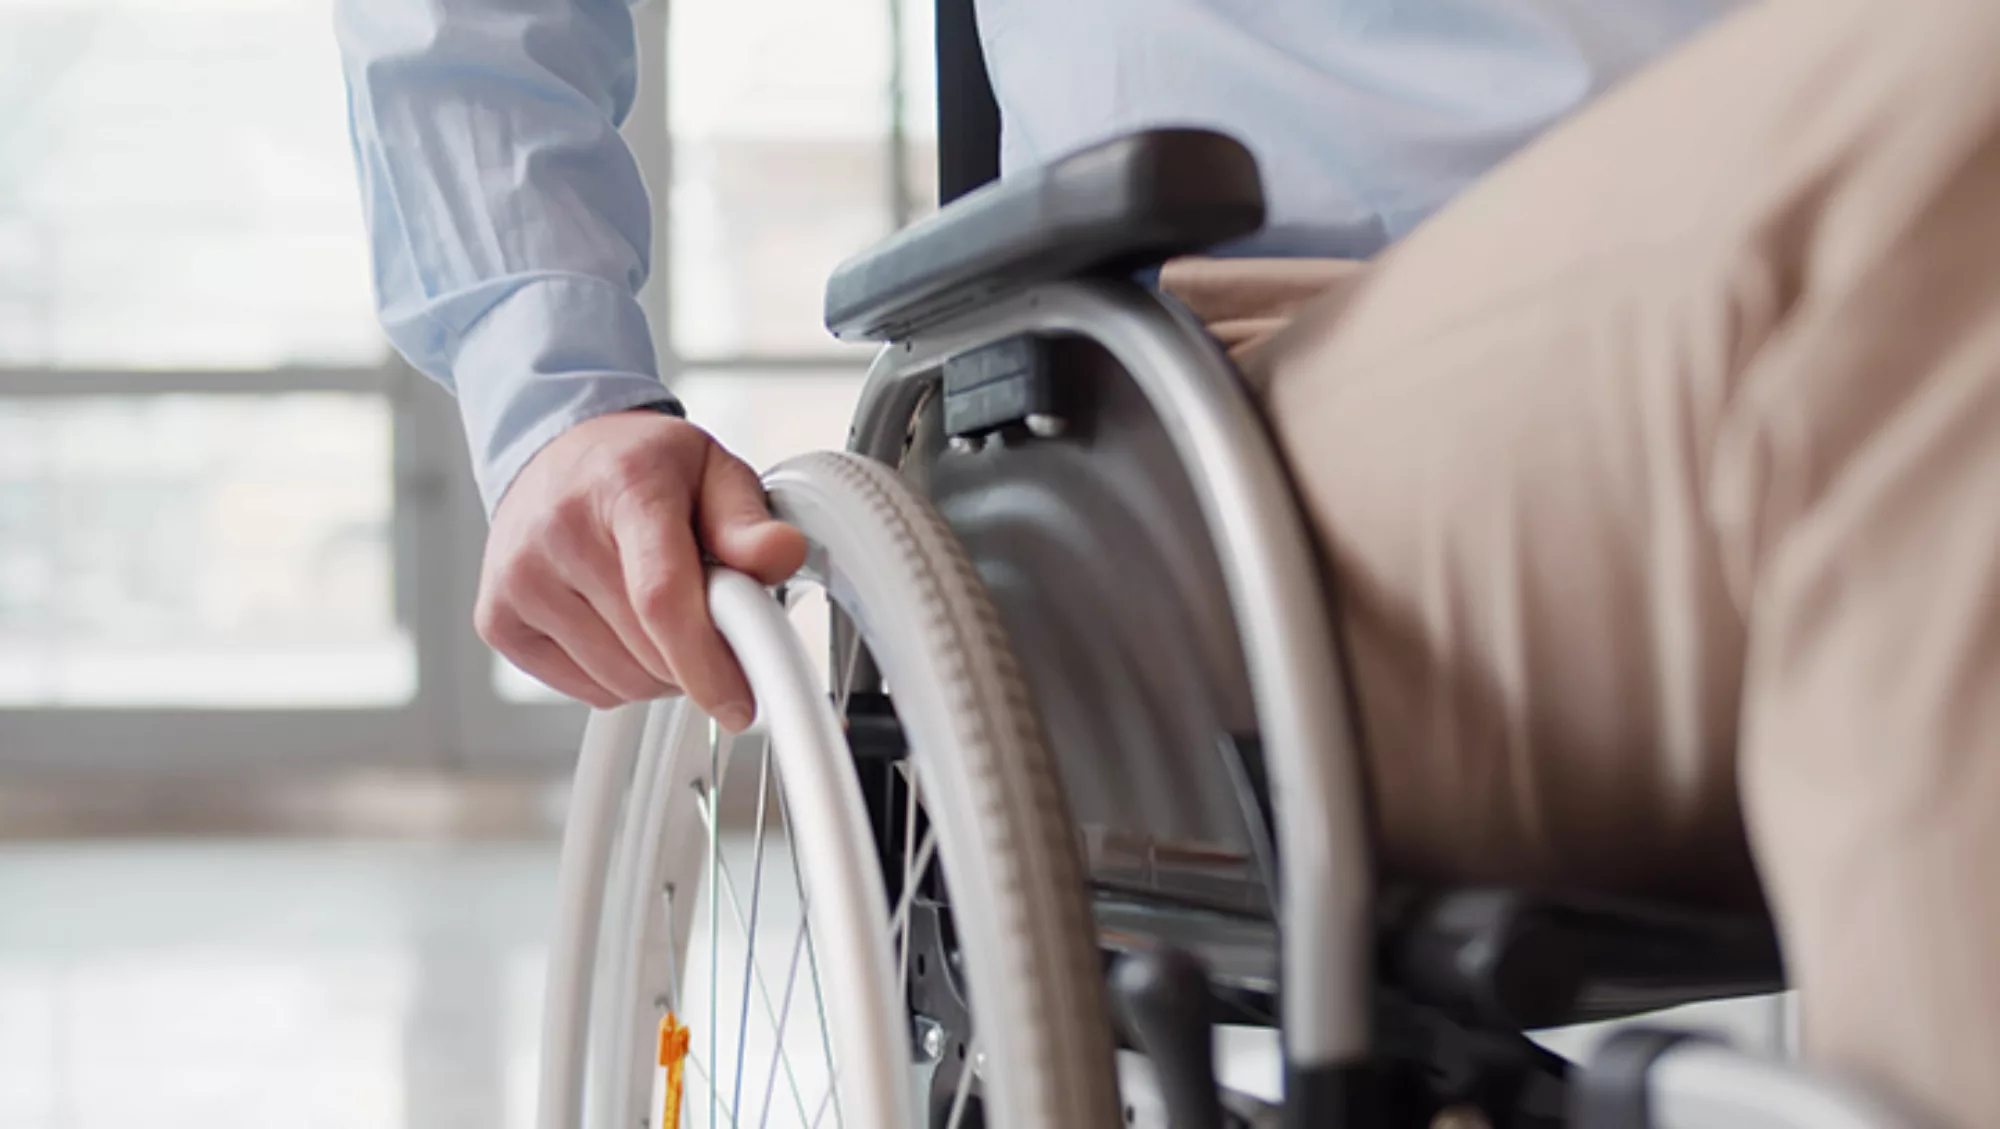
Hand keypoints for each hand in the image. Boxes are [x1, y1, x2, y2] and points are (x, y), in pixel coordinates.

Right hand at [475, 410, 807, 727]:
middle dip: (698, 656)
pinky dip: (620, 677)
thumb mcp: (714, 472)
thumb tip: (781, 555)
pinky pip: (586, 690)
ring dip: (661, 671)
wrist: (558, 454)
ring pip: (620, 681)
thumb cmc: (641, 469)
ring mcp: (518, 579)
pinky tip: (620, 626)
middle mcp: (559, 532)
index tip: (739, 702)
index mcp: (624, 488)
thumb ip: (749, 521)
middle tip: (709, 615)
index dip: (706, 664)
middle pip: (648, 651)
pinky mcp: (498, 620)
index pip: (661, 598)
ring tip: (661, 614)